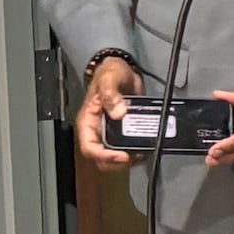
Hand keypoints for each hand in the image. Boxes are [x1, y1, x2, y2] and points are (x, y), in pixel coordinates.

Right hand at [72, 54, 140, 169]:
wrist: (124, 70)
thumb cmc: (110, 72)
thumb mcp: (109, 79)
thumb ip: (111, 94)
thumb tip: (118, 112)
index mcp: (88, 122)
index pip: (89, 147)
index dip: (104, 156)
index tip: (122, 156)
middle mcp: (97, 130)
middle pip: (101, 158)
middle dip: (117, 163)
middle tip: (135, 158)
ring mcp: (110, 133)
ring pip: (114, 157)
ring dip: (128, 160)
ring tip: (142, 154)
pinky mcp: (123, 132)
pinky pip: (126, 148)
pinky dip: (136, 153)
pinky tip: (146, 149)